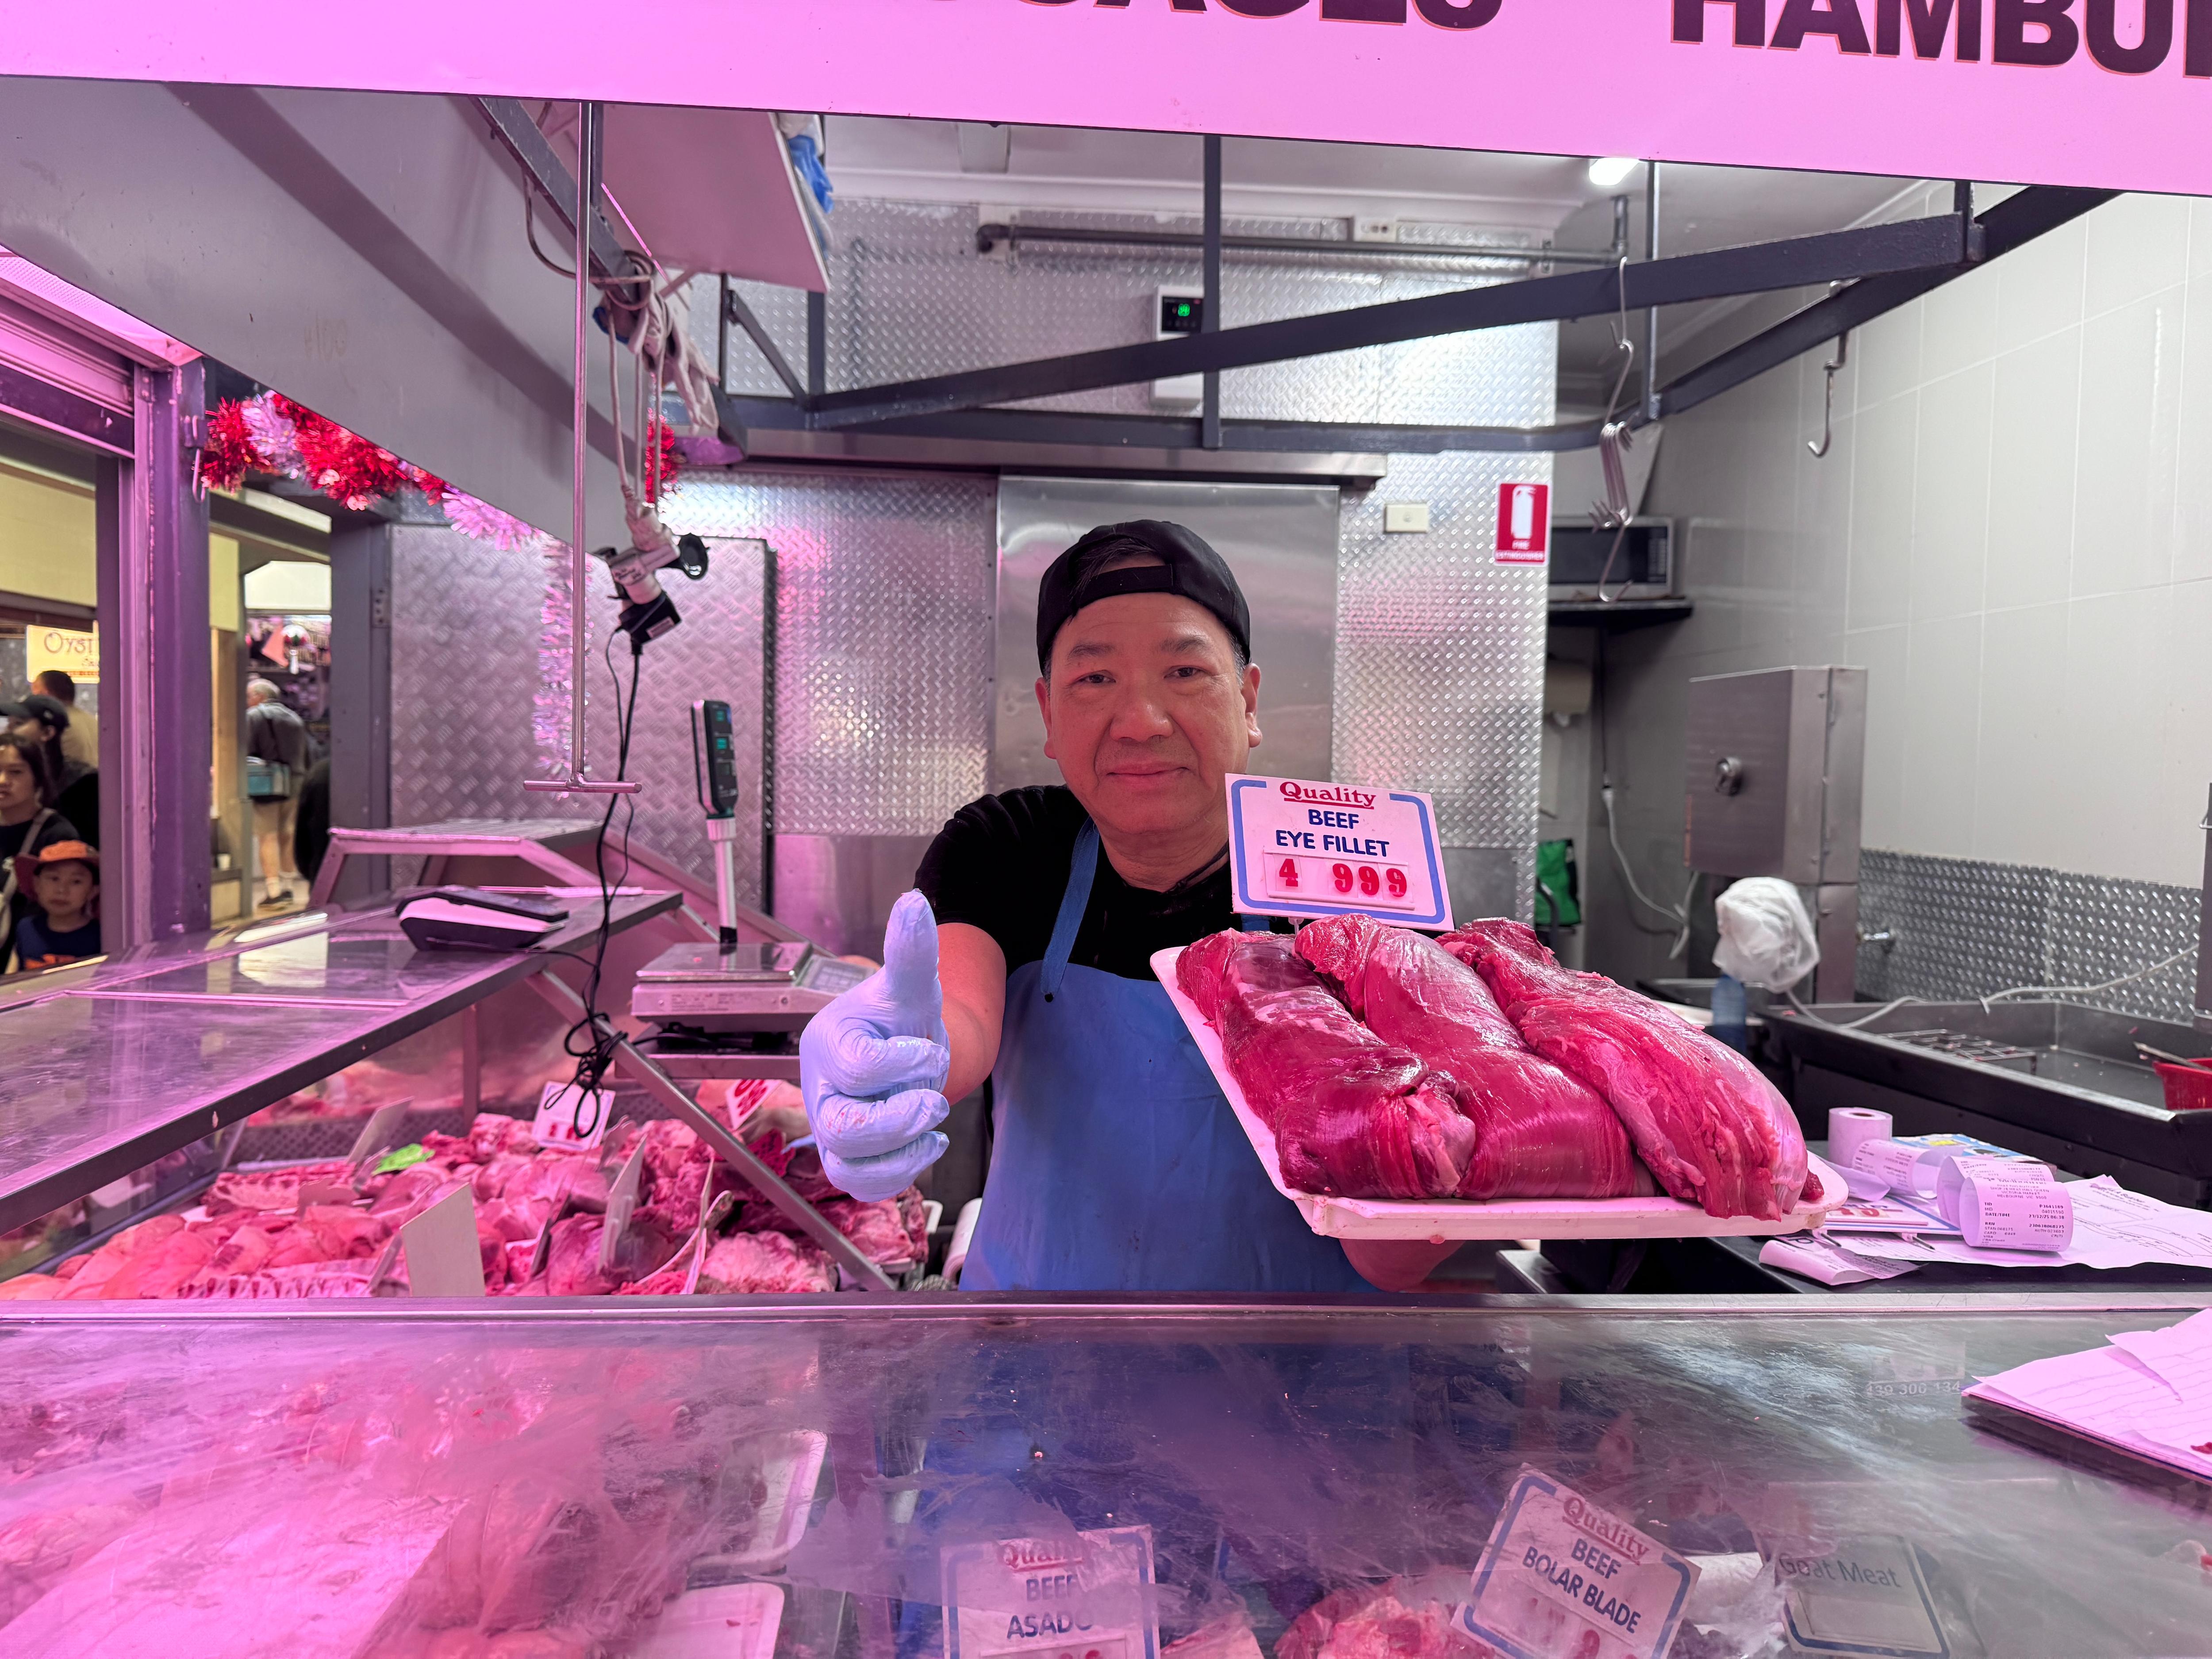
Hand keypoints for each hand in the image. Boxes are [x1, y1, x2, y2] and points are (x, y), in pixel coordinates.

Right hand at [800, 890, 950, 1200]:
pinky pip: (862, 1185)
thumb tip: (914, 901)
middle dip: (901, 1118)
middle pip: (843, 1128)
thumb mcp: (911, 987)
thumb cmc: (899, 1019)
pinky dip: (902, 1172)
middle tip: (935, 1099)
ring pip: (848, 1166)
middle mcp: (820, 1090)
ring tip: (932, 1120)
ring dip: (904, 1149)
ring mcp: (830, 1130)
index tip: (927, 1049)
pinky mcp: (848, 1161)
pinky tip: (929, 1143)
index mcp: (828, 1043)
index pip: (856, 1067)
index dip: (902, 1064)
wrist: (906, 1051)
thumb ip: (911, 952)